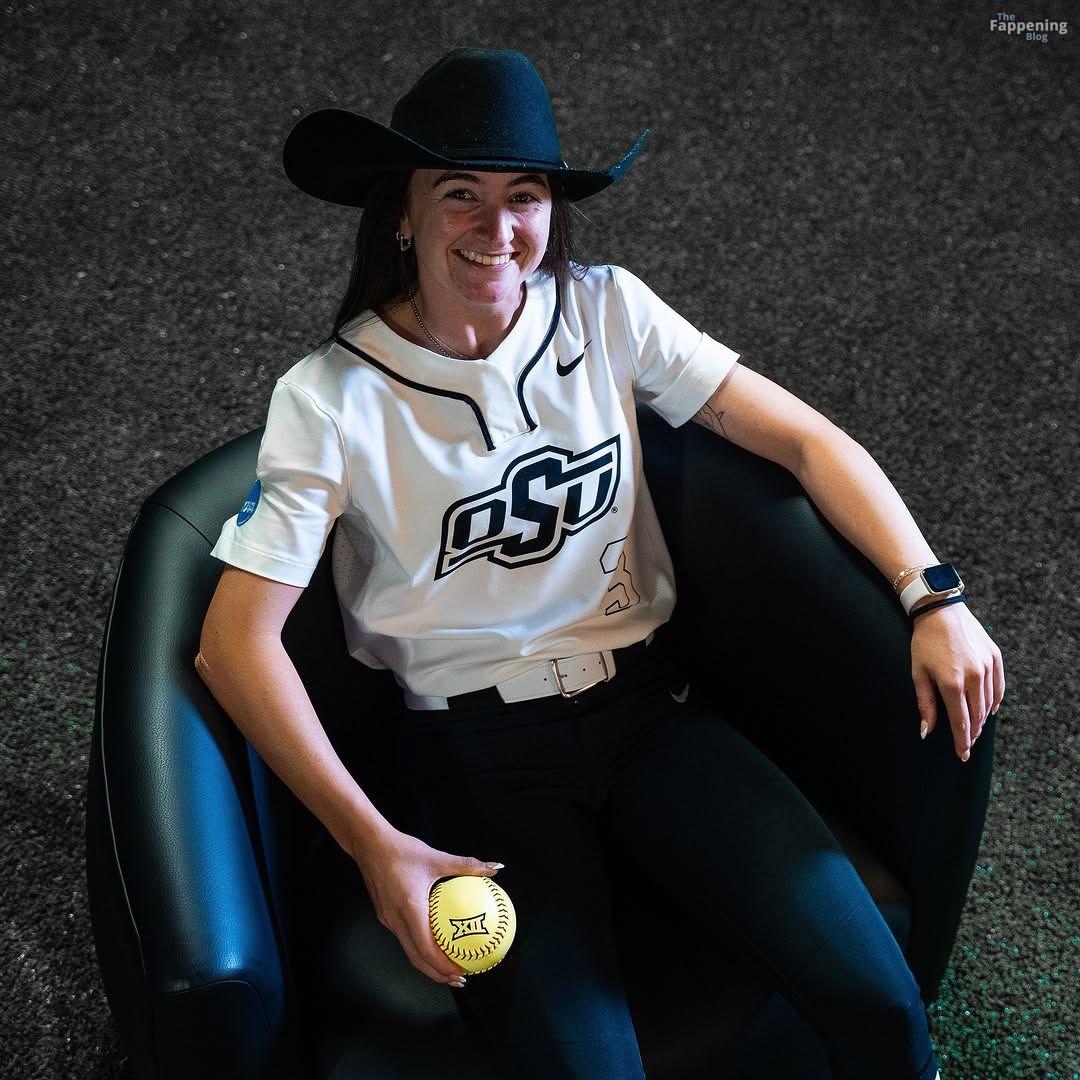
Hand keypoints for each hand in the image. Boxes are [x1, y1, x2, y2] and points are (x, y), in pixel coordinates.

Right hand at [350, 826, 503, 986]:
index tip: (461, 971)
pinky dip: (419, 947)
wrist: (368, 844)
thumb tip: (493, 869)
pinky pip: (403, 937)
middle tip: (460, 979)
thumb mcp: (436, 857)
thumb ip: (466, 866)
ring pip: (408, 951)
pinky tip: (434, 941)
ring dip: (428, 964)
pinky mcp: (384, 915)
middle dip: (437, 974)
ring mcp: (387, 919)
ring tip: (448, 968)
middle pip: (416, 959)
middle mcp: (396, 919)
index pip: (425, 949)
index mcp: (409, 909)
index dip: (443, 966)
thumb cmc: (402, 850)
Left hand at [911, 602, 1004, 761]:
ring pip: (989, 704)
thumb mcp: (918, 673)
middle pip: (977, 716)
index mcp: (952, 682)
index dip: (961, 741)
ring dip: (983, 720)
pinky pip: (999, 688)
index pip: (960, 722)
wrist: (940, 610)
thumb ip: (924, 704)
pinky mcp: (995, 658)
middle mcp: (974, 676)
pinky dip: (994, 702)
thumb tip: (926, 732)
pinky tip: (988, 709)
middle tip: (967, 744)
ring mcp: (987, 667)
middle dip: (972, 733)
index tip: (961, 755)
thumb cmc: (924, 642)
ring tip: (975, 730)